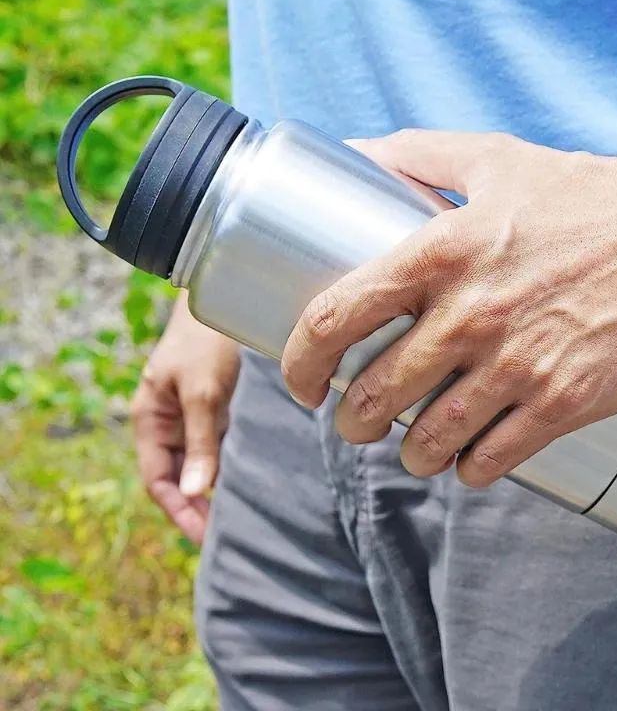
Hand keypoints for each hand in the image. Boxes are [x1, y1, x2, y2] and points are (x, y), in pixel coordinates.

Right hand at [131, 292, 239, 542]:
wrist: (222, 301)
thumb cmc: (204, 344)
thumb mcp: (202, 393)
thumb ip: (201, 441)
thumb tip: (196, 491)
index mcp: (150, 421)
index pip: (158, 479)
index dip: (178, 510)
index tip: (203, 537)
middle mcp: (167, 423)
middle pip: (176, 476)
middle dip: (195, 507)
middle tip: (225, 535)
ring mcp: (190, 416)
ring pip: (197, 463)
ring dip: (211, 489)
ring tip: (237, 517)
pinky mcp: (212, 407)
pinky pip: (215, 445)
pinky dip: (225, 465)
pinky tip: (245, 481)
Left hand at [281, 129, 616, 486]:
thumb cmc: (585, 192)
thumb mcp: (495, 157)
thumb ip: (417, 151)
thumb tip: (353, 151)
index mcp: (439, 251)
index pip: (335, 319)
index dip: (300, 361)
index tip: (301, 381)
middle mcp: (469, 312)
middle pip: (374, 393)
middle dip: (352, 421)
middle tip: (356, 421)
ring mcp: (517, 363)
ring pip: (430, 438)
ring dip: (408, 455)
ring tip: (410, 448)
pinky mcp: (565, 401)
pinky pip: (492, 458)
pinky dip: (468, 470)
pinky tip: (466, 463)